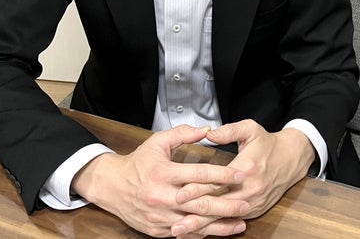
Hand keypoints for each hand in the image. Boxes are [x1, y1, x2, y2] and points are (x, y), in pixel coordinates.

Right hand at [71, 124, 249, 237]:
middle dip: (226, 205)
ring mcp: (160, 217)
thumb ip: (182, 134)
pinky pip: (184, 234)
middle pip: (200, 203)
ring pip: (195, 223)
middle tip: (247, 202)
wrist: (112, 186)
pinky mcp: (158, 231)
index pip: (198, 175)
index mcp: (163, 173)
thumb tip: (207, 130)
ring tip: (240, 223)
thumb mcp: (157, 142)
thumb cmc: (138, 162)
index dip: (221, 175)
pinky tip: (219, 231)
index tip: (239, 174)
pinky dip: (203, 233)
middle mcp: (162, 197)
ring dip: (220, 225)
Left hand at [176, 119, 314, 225]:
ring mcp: (253, 203)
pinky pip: (232, 220)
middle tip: (175, 223)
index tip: (179, 193)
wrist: (290, 159)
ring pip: (223, 217)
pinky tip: (200, 231)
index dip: (197, 188)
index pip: (217, 182)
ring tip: (182, 231)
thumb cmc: (267, 143)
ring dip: (203, 225)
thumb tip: (209, 133)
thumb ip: (228, 130)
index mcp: (246, 168)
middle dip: (195, 215)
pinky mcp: (254, 210)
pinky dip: (216, 226)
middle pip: (218, 205)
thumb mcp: (249, 129)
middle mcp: (250, 189)